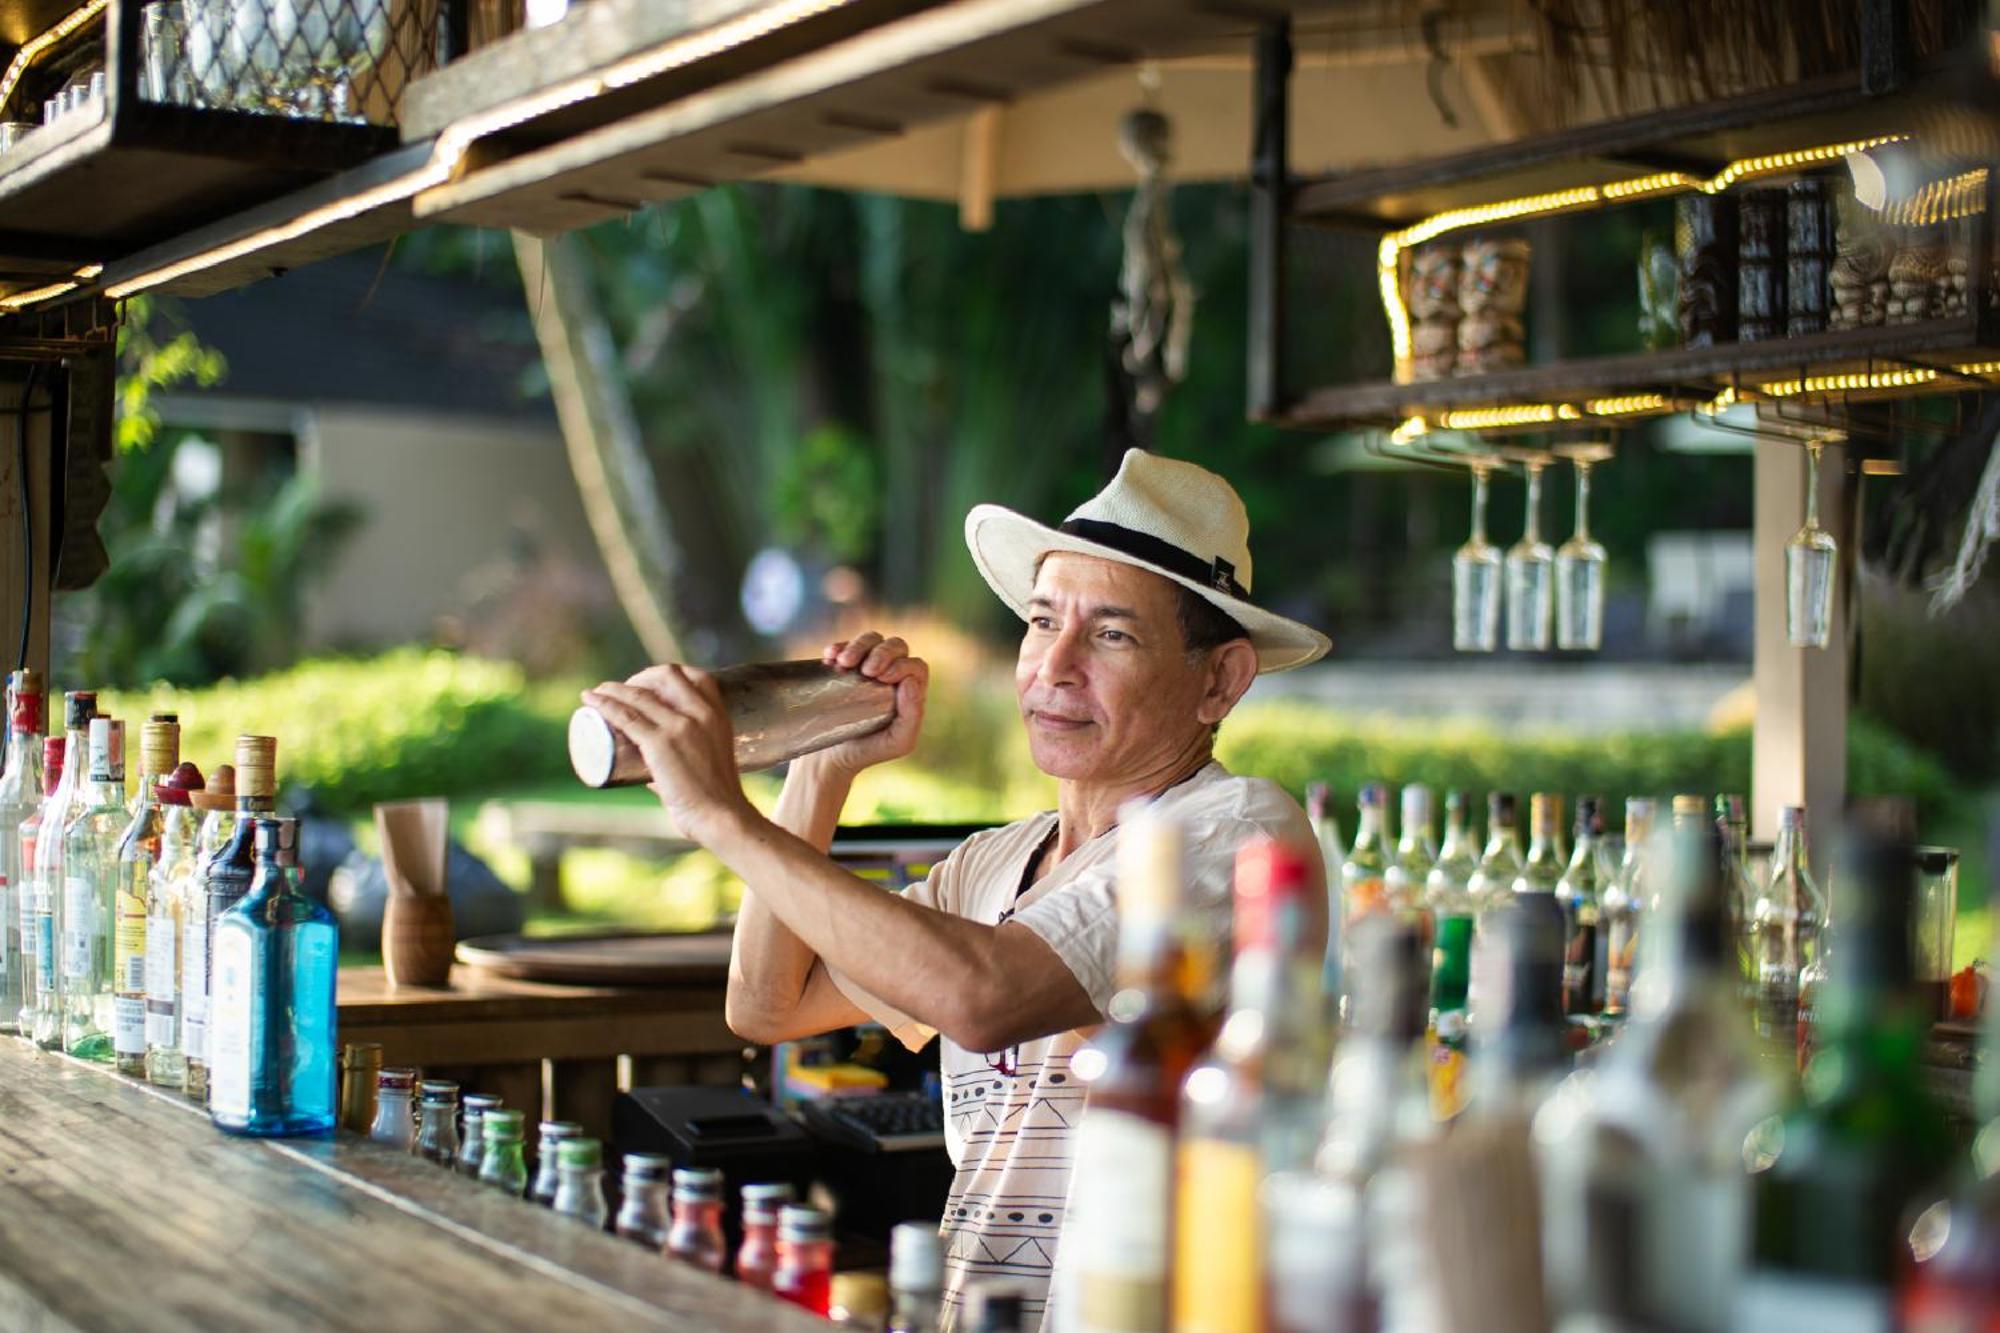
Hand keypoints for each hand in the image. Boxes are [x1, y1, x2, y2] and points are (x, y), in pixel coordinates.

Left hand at [582, 665, 755, 843]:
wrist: (721, 816)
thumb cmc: (716, 800)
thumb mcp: (711, 762)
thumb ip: (683, 763)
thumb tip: (652, 775)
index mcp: (718, 715)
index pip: (696, 676)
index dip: (669, 676)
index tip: (649, 685)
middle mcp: (700, 713)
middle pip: (665, 675)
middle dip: (639, 677)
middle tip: (621, 693)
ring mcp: (679, 726)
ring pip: (639, 694)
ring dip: (613, 689)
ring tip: (596, 694)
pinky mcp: (659, 743)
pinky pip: (625, 716)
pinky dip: (603, 704)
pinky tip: (590, 700)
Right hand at [805, 632, 927, 778]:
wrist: (829, 758)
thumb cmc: (868, 752)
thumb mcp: (898, 742)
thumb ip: (912, 716)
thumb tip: (911, 682)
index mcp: (909, 691)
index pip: (915, 666)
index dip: (902, 664)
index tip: (882, 678)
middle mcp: (891, 675)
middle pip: (896, 645)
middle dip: (883, 651)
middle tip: (867, 670)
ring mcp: (866, 668)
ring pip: (872, 639)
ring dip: (860, 644)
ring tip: (844, 663)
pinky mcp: (843, 667)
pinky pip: (845, 645)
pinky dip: (838, 646)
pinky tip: (829, 657)